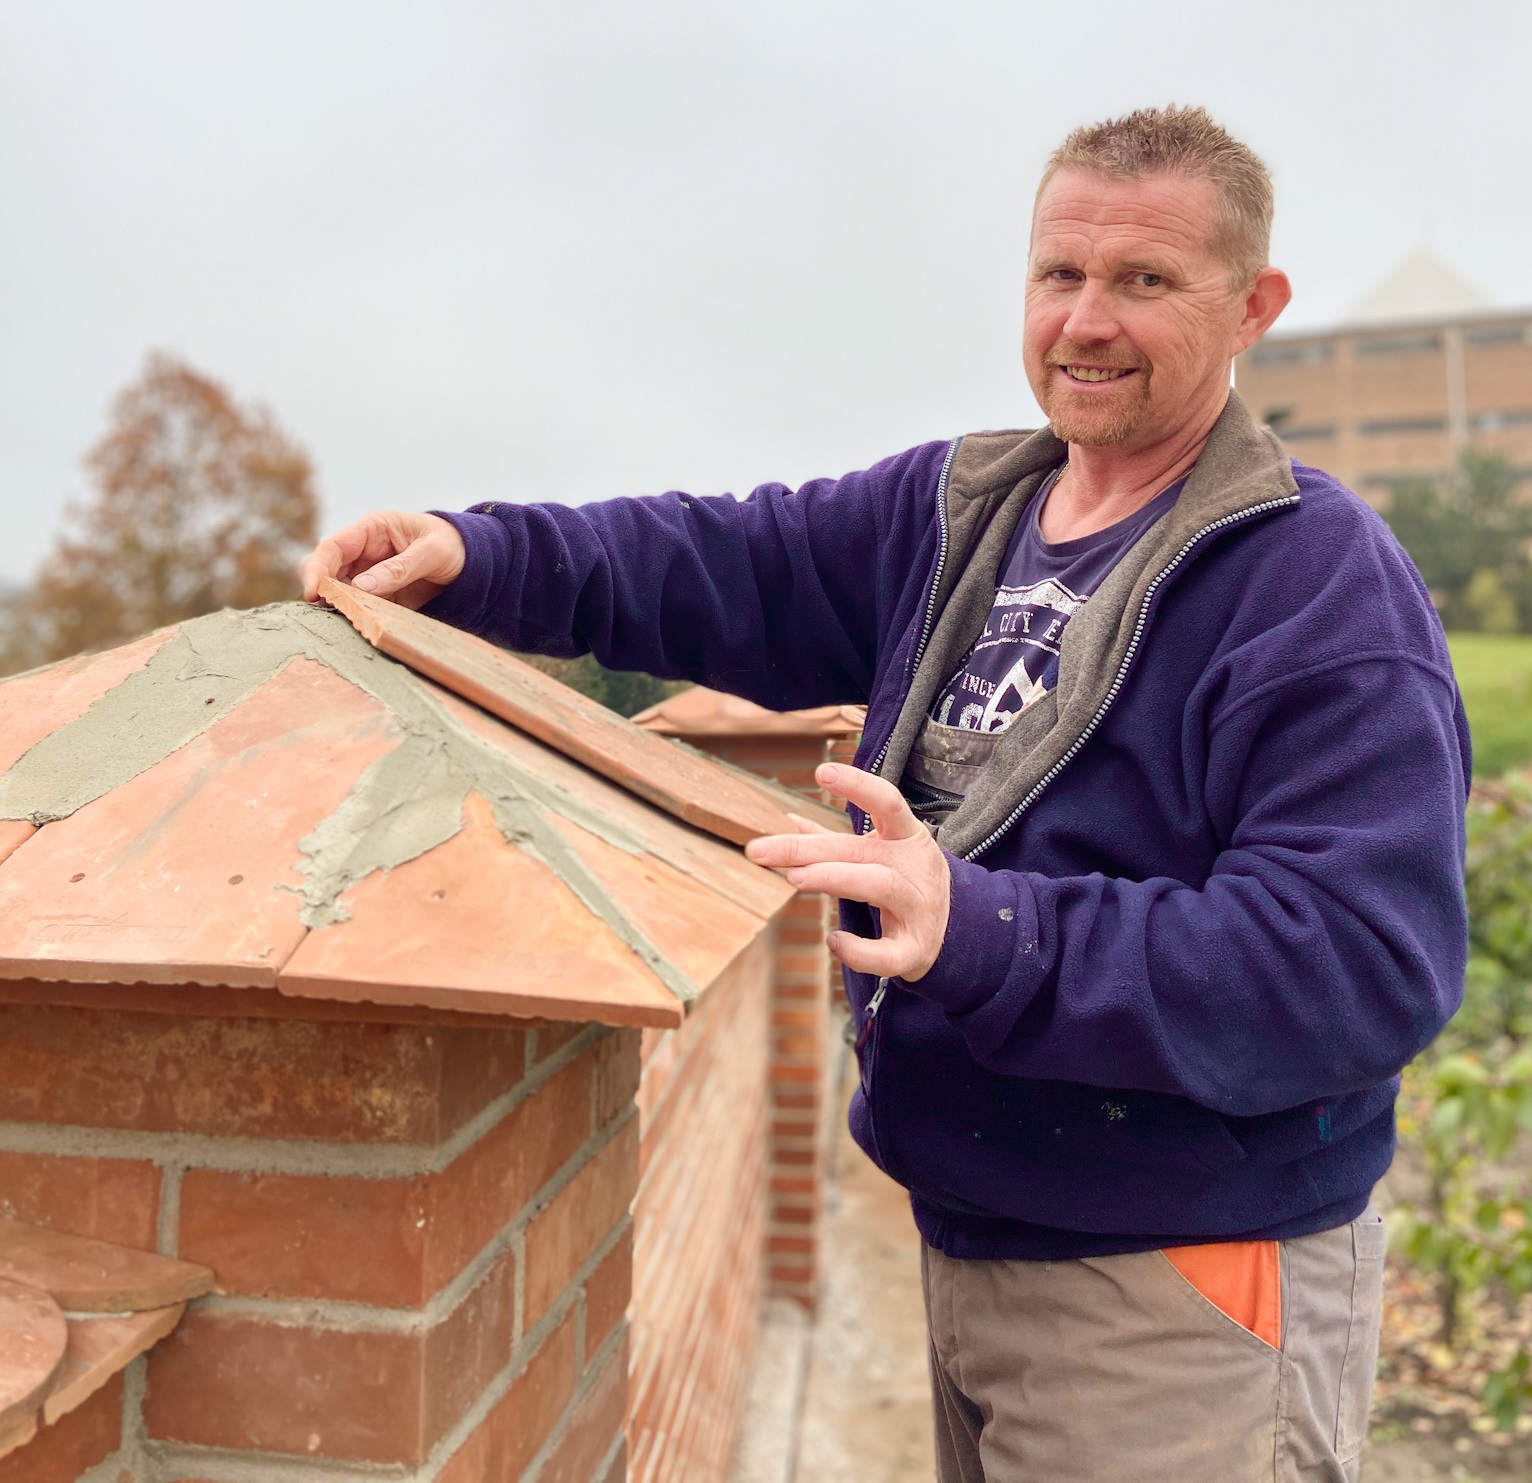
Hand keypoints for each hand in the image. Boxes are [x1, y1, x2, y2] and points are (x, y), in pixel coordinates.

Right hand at [298, 511, 466, 608]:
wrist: (473, 558)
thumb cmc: (453, 544)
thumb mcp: (432, 553)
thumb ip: (399, 569)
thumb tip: (360, 587)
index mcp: (372, 529)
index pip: (333, 546)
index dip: (318, 568)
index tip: (314, 592)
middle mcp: (364, 551)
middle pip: (326, 569)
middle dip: (321, 589)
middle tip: (325, 611)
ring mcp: (369, 573)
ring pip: (338, 590)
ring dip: (337, 605)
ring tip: (345, 620)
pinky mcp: (379, 594)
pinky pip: (359, 605)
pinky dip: (356, 615)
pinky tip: (361, 625)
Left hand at [745, 763, 950, 981]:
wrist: (959, 933)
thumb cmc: (905, 884)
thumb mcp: (881, 854)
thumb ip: (837, 841)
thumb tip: (792, 820)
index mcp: (906, 838)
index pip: (888, 802)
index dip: (858, 785)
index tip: (821, 772)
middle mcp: (914, 867)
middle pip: (860, 850)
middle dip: (808, 849)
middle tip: (759, 850)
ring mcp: (918, 907)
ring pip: (879, 886)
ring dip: (834, 879)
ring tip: (793, 878)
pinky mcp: (915, 949)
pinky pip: (888, 953)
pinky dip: (859, 950)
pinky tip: (833, 941)